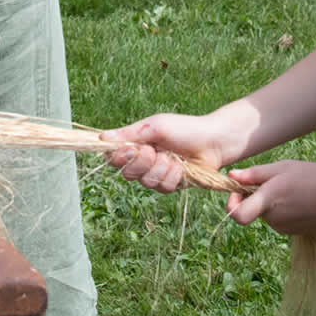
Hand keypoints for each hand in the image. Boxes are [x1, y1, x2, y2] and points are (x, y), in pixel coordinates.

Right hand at [101, 114, 223, 192]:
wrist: (213, 140)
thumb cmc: (184, 128)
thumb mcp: (155, 126)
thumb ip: (129, 134)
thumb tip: (102, 138)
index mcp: (137, 144)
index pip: (114, 158)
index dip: (119, 158)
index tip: (130, 150)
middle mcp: (144, 161)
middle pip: (128, 174)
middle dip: (143, 163)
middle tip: (156, 150)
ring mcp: (157, 174)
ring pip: (147, 182)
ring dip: (161, 169)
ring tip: (174, 157)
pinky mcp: (171, 185)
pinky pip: (163, 188)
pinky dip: (173, 176)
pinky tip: (182, 167)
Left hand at [226, 160, 315, 232]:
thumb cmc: (314, 176)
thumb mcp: (282, 168)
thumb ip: (254, 174)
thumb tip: (231, 176)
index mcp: (269, 200)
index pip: (238, 215)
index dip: (231, 205)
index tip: (235, 193)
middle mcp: (274, 218)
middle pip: (254, 208)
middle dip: (257, 196)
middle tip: (275, 179)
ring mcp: (284, 228)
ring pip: (268, 213)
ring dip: (272, 201)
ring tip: (292, 187)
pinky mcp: (294, 232)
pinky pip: (279, 219)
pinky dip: (283, 209)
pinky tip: (300, 198)